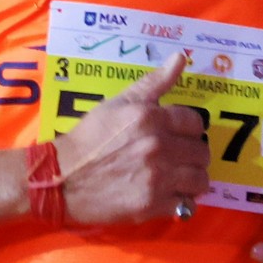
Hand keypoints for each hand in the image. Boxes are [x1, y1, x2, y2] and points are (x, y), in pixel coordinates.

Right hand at [57, 56, 208, 223]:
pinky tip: (167, 196)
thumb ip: (153, 82)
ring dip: (191, 179)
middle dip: (191, 155)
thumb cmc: (89, 138)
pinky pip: (187, 204)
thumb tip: (180, 57)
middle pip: (201, 152)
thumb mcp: (117, 102)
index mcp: (151, 117)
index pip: (195, 123)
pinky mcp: (152, 204)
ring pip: (200, 179)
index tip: (176, 136)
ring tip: (175, 179)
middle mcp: (158, 146)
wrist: (60, 177)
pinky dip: (181, 201)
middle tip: (175, 159)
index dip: (187, 130)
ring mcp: (157, 177)